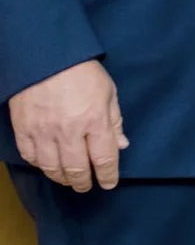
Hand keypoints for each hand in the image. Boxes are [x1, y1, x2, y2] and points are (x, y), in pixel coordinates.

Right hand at [8, 60, 125, 191]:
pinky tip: (48, 166)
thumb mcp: (108, 92)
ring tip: (69, 180)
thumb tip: (121, 146)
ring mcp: (43, 132)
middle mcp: (69, 131)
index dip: (108, 175)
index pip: (104, 158)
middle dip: (83, 182)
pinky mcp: (23, 129)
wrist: (45, 57)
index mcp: (95, 120)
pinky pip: (31, 156)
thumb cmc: (82, 72)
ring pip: (52, 167)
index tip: (109, 183)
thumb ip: (114, 121)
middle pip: (77, 168)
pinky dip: (40, 166)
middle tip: (86, 186)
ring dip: (62, 178)